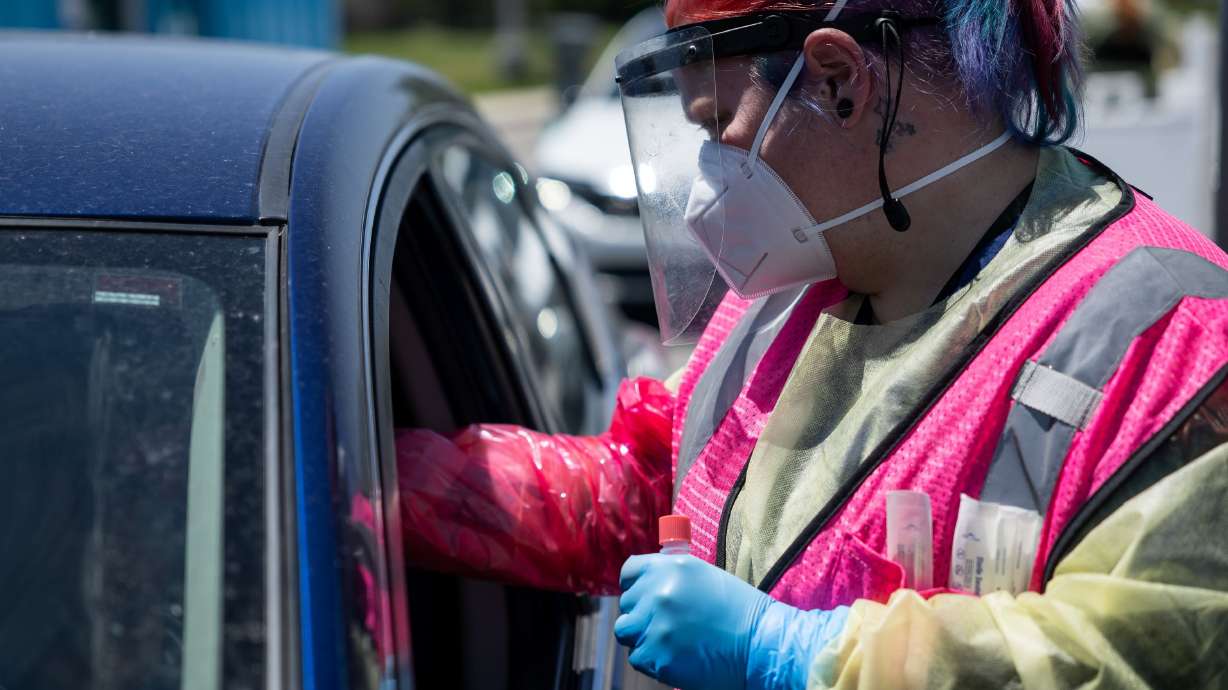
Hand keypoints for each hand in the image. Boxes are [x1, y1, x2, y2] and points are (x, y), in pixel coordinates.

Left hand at [614, 554, 848, 689]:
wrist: (760, 643)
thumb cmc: (738, 611)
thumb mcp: (703, 577)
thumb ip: (670, 577)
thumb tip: (643, 584)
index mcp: (669, 567)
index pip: (629, 572)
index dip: (634, 586)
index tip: (643, 598)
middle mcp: (657, 592)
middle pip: (626, 604)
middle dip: (642, 615)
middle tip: (669, 625)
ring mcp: (655, 624)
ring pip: (626, 631)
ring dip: (642, 637)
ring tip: (670, 641)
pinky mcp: (656, 655)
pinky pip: (638, 657)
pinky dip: (653, 660)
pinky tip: (677, 656)